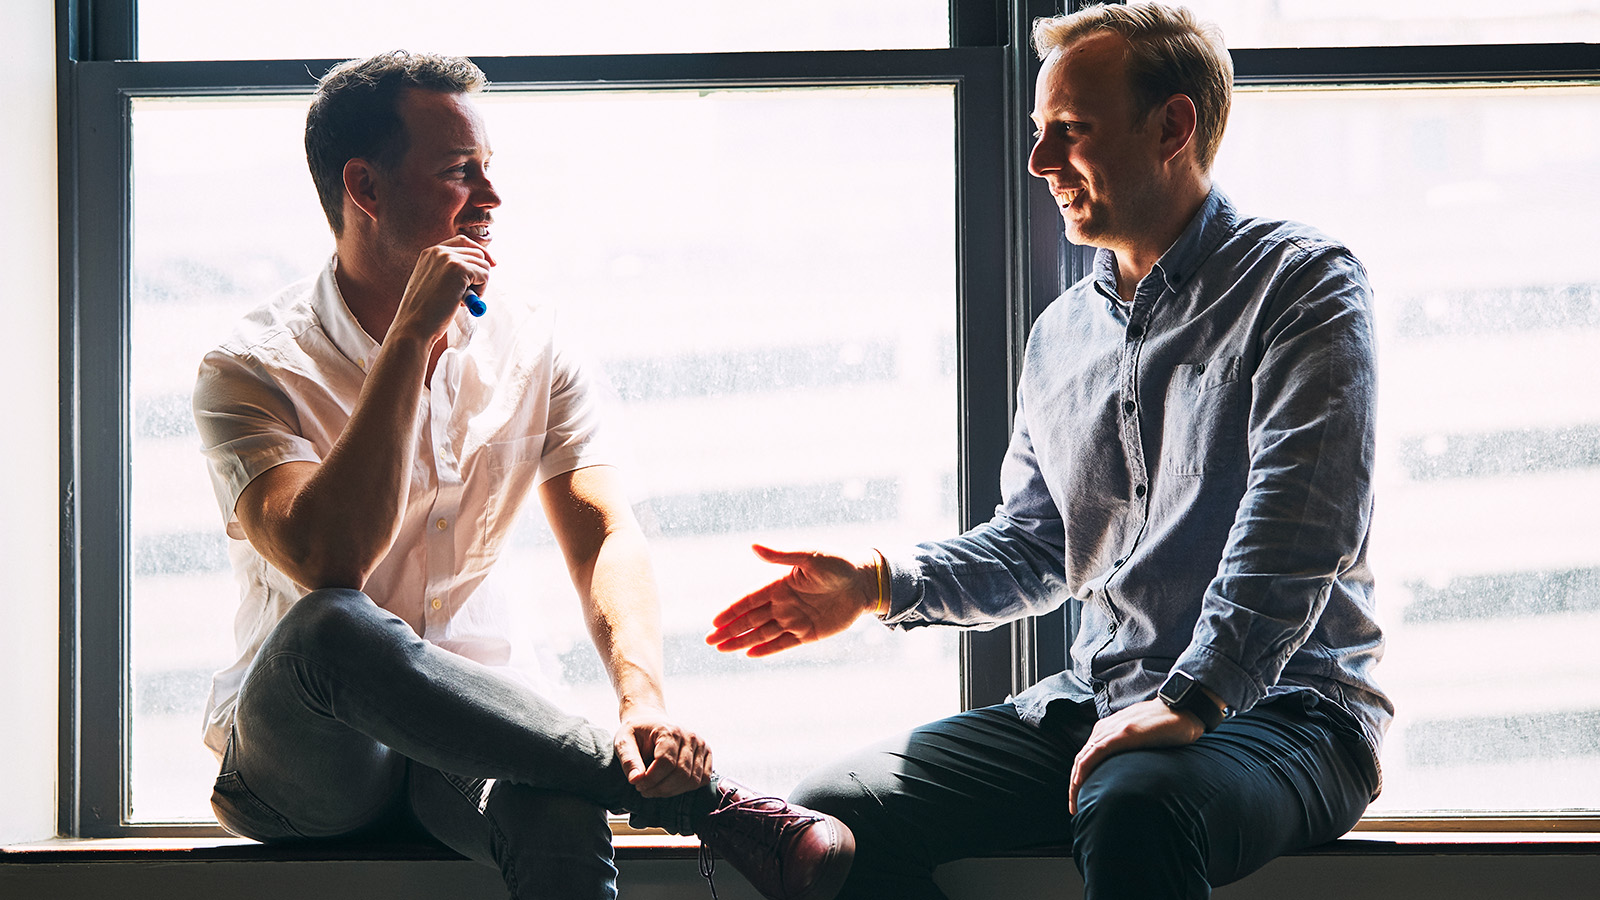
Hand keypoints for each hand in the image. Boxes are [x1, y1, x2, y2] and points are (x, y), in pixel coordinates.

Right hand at [390, 235, 495, 343]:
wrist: (414, 326)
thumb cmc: (424, 312)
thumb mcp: (432, 283)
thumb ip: (448, 272)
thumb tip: (477, 268)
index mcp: (430, 253)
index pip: (463, 241)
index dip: (480, 253)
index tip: (491, 264)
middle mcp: (439, 251)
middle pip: (477, 253)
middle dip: (479, 274)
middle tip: (466, 295)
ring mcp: (449, 258)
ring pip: (484, 265)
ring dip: (479, 285)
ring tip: (461, 301)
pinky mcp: (460, 269)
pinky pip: (485, 275)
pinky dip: (480, 291)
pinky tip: (463, 302)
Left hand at [614, 706, 711, 798]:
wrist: (650, 722)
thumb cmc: (637, 732)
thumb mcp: (624, 741)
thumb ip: (629, 760)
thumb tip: (636, 780)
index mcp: (669, 730)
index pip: (666, 762)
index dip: (651, 779)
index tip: (637, 784)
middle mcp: (690, 736)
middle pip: (681, 774)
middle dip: (660, 788)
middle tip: (644, 789)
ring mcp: (701, 745)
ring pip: (693, 780)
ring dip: (672, 791)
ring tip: (655, 789)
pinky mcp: (706, 754)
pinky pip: (703, 779)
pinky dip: (687, 788)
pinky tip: (671, 786)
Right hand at [705, 544, 879, 656]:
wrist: (863, 581)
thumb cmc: (837, 563)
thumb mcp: (809, 556)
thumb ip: (781, 556)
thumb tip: (752, 546)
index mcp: (779, 585)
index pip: (749, 601)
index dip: (731, 611)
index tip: (714, 622)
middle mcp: (783, 604)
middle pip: (750, 620)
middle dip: (730, 630)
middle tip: (709, 641)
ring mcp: (795, 620)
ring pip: (762, 634)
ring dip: (742, 641)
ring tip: (722, 649)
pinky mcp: (809, 633)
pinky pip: (783, 644)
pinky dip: (766, 650)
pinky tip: (749, 654)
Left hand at [1068, 699, 1205, 813]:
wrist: (1182, 710)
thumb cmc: (1165, 726)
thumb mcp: (1140, 738)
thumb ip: (1129, 750)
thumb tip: (1129, 772)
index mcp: (1107, 730)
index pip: (1086, 758)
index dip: (1079, 779)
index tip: (1079, 800)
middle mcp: (1104, 729)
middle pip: (1080, 760)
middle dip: (1074, 786)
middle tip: (1074, 808)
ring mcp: (1112, 730)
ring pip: (1083, 759)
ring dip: (1076, 783)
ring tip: (1075, 805)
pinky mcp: (1121, 734)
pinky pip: (1094, 754)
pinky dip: (1084, 771)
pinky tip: (1080, 784)